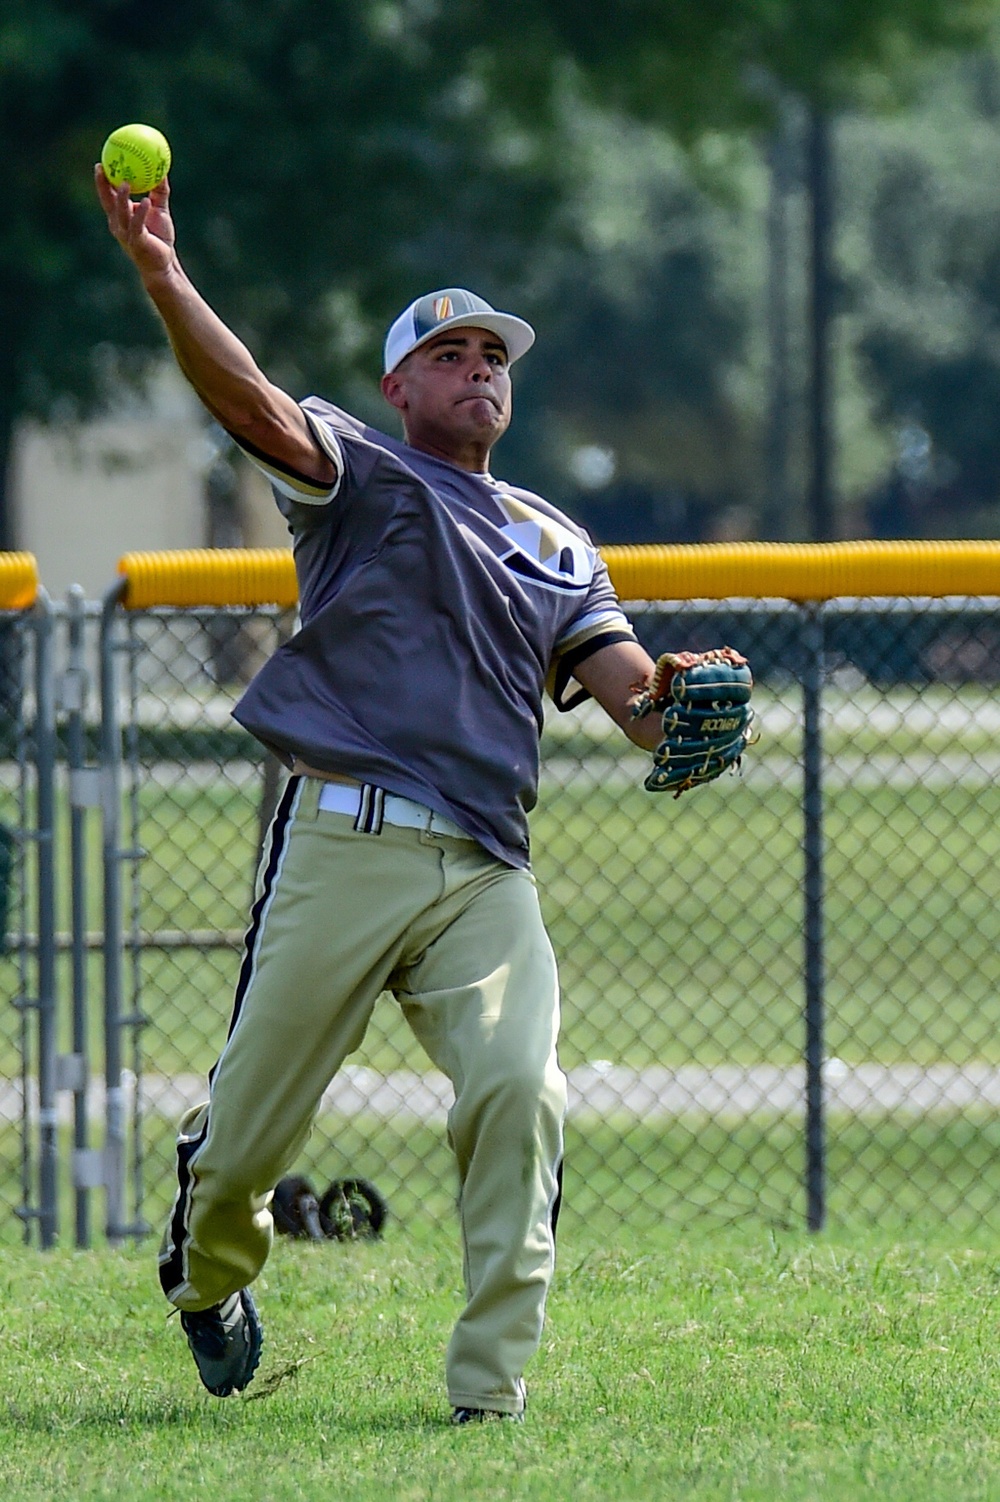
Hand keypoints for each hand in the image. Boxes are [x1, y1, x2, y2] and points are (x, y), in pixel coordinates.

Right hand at [94, 164, 175, 280]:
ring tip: (126, 183)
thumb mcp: (159, 209)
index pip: (108, 195)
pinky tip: (146, 201)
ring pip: (121, 213)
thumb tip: (162, 170)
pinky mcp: (137, 242)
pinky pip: (138, 225)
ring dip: (122, 198)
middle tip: (102, 168)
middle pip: (107, 202)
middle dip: (102, 186)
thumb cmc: (160, 237)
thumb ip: (159, 191)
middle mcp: (119, 224)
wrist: (164, 264)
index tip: (101, 163)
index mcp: (120, 215)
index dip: (103, 181)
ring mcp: (126, 234)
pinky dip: (141, 213)